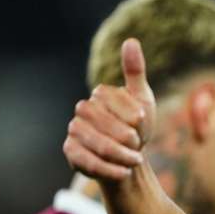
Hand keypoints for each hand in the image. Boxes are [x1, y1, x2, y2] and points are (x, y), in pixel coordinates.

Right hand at [62, 38, 156, 180]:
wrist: (130, 157)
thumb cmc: (137, 127)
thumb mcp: (143, 100)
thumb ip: (135, 72)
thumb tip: (130, 41)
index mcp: (99, 94)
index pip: (113, 101)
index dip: (133, 116)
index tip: (143, 125)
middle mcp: (82, 110)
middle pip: (102, 123)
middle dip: (127, 137)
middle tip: (140, 146)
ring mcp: (74, 131)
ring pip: (96, 143)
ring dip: (120, 155)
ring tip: (136, 160)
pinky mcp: (71, 152)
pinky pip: (87, 161)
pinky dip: (108, 169)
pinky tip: (124, 172)